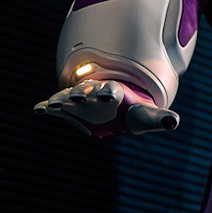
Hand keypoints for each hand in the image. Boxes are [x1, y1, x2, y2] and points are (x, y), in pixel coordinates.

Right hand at [34, 80, 179, 137]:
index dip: (110, 92)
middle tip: (76, 98)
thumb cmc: (130, 110)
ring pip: (67, 97)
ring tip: (54, 104)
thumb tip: (174, 121)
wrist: (113, 103)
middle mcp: (94, 93)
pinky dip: (45, 107)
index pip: (112, 91)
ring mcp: (78, 99)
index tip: (109, 94)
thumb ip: (159, 118)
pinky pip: (52, 106)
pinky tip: (37, 110)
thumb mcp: (145, 116)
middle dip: (82, 94)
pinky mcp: (65, 107)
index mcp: (114, 93)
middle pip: (86, 92)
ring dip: (61, 100)